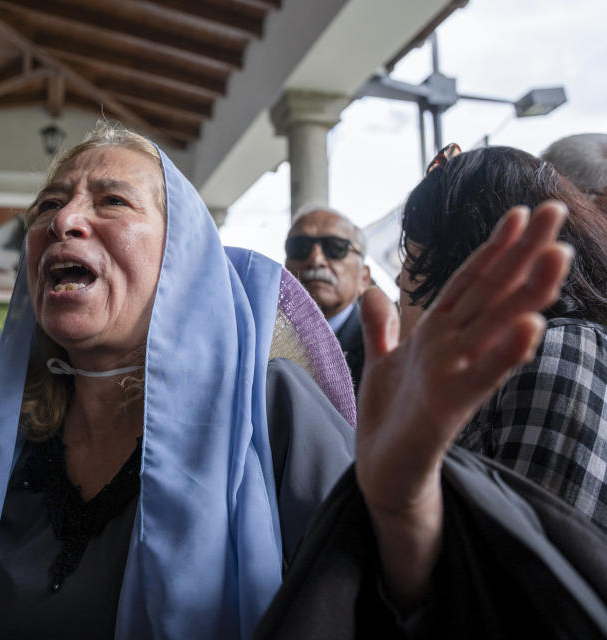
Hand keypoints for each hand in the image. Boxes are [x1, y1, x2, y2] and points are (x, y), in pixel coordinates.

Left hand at [355, 201, 572, 606]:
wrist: (383, 473)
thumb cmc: (390, 418)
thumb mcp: (381, 363)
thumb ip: (381, 328)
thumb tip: (373, 289)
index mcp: (438, 334)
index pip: (469, 282)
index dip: (491, 247)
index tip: (518, 211)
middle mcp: (454, 349)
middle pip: (492, 293)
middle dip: (523, 254)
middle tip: (557, 210)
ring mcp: (456, 375)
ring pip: (497, 327)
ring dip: (527, 293)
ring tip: (557, 255)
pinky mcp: (450, 408)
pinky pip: (482, 376)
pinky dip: (505, 353)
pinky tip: (531, 326)